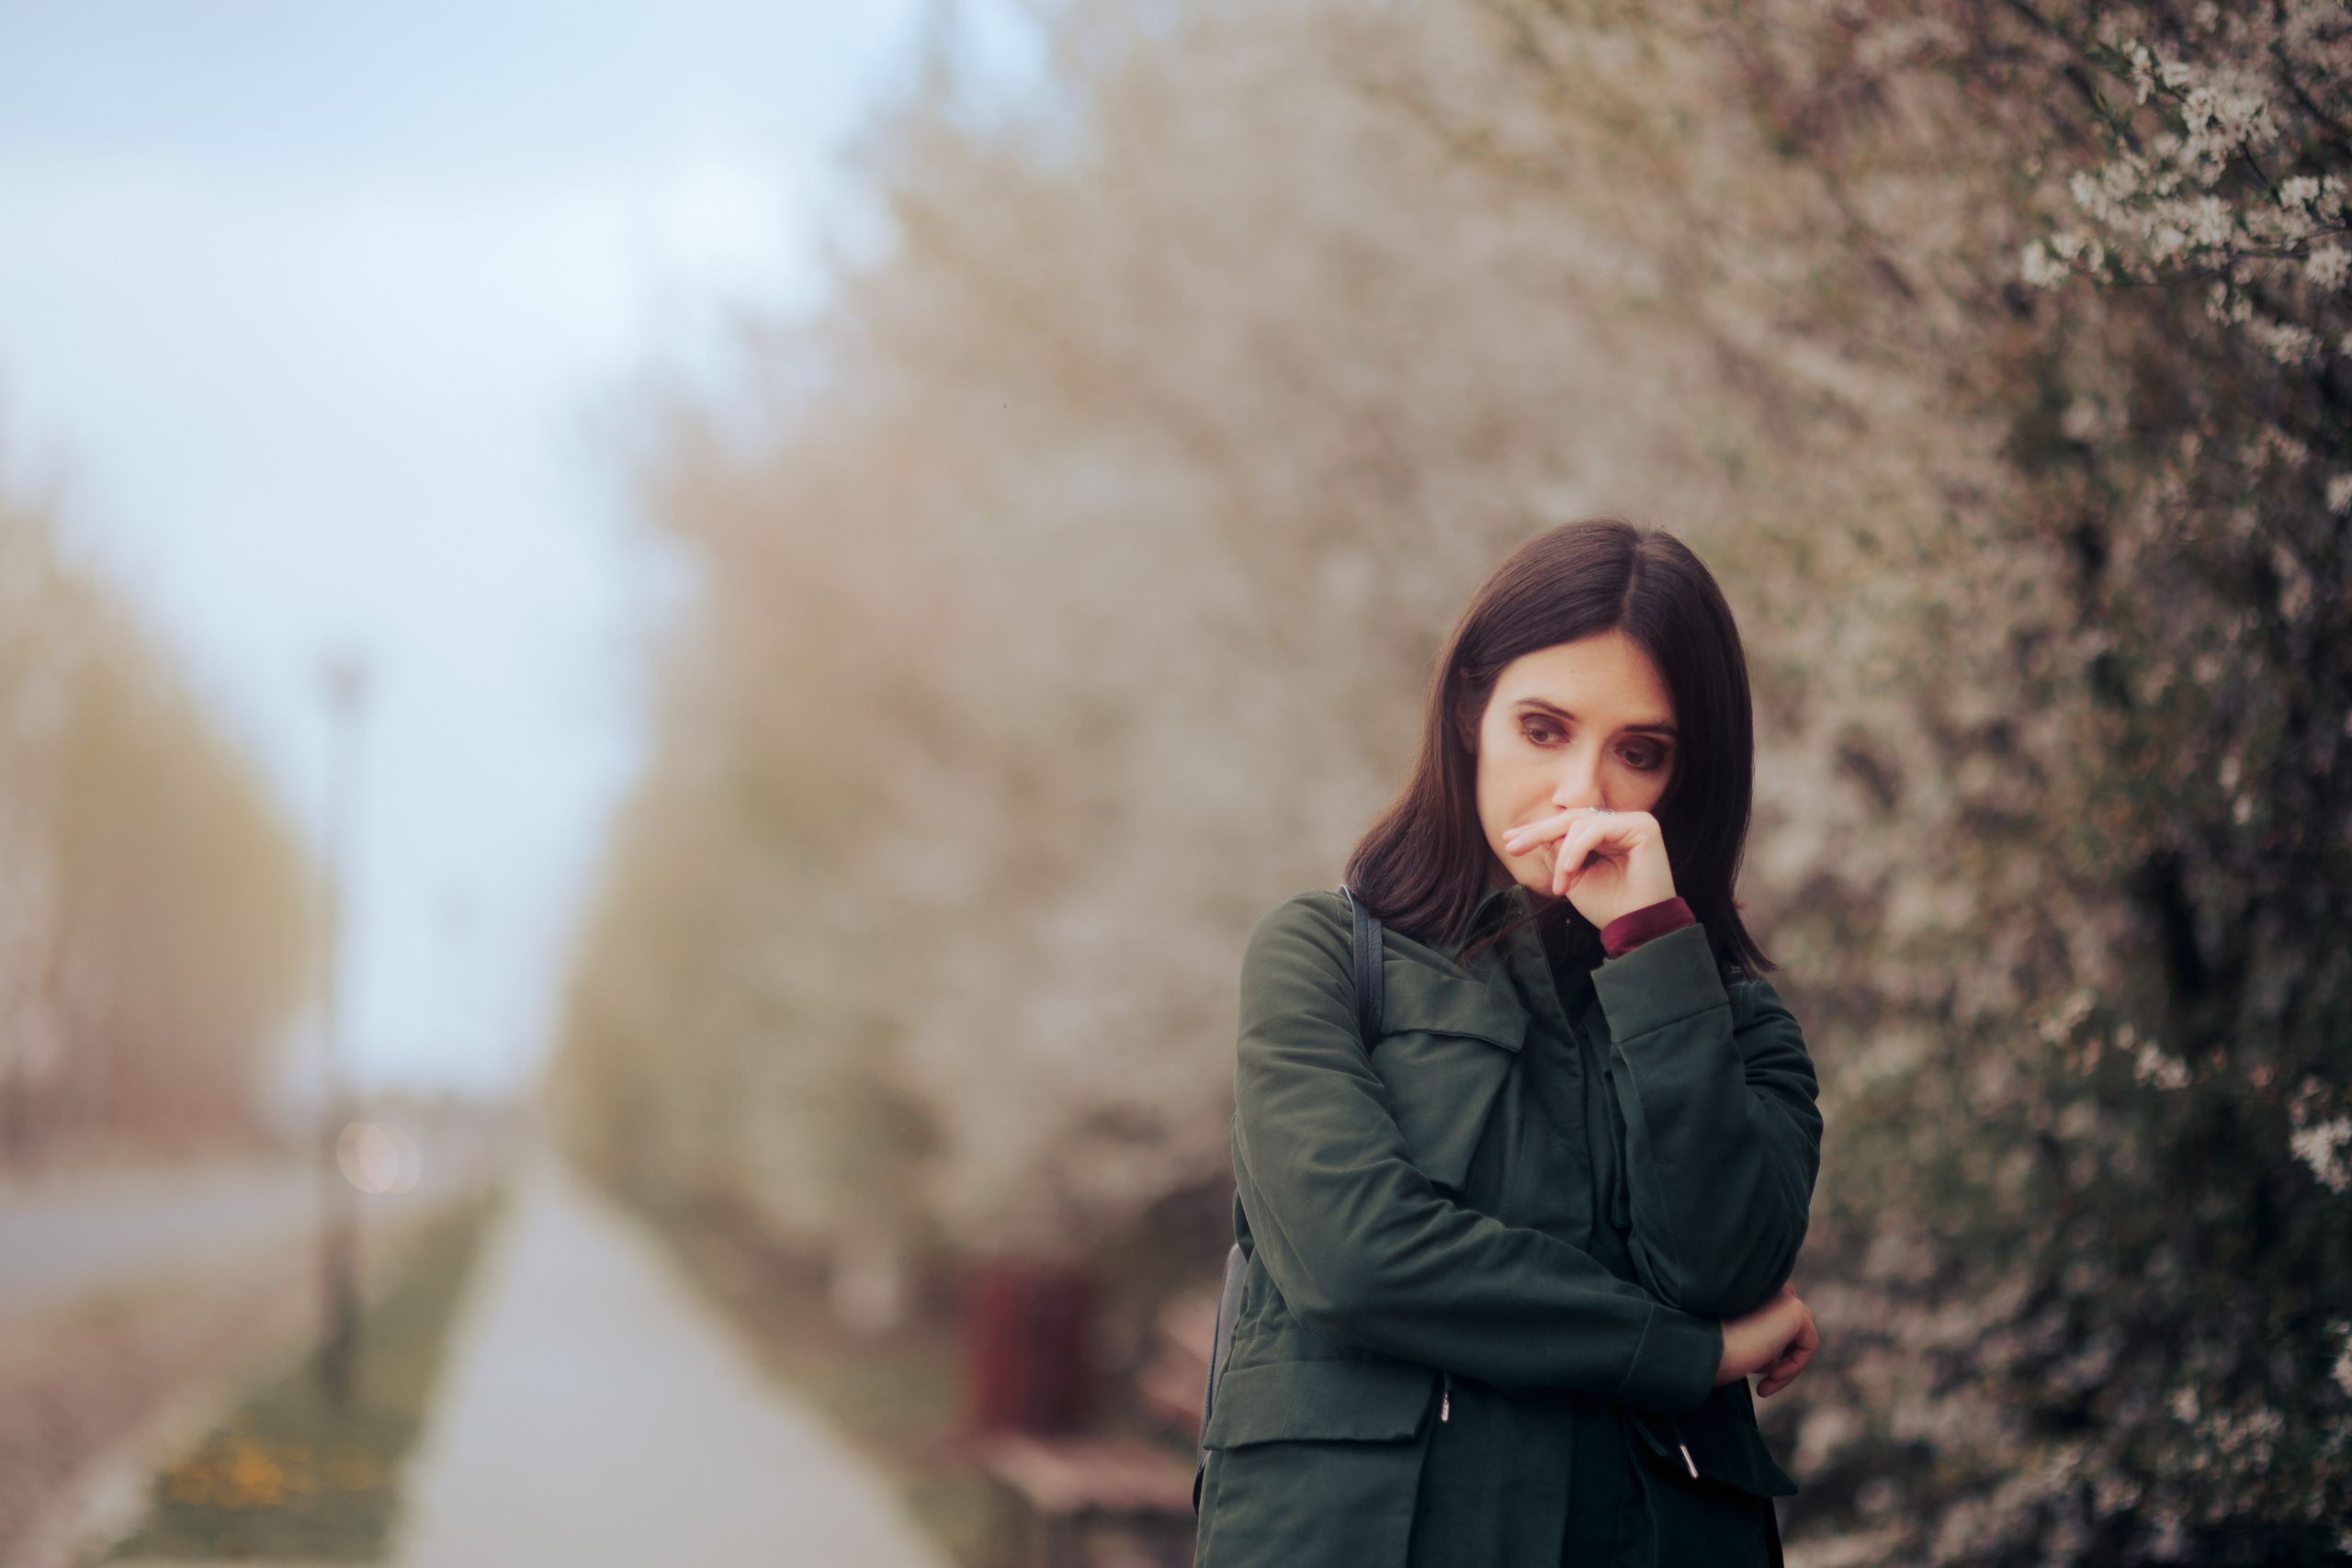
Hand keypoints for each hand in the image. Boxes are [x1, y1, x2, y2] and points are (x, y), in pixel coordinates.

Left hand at [1498, 807, 1675, 928]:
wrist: (1638, 928)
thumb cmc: (1611, 907)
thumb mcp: (1574, 878)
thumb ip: (1558, 854)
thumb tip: (1538, 835)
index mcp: (1608, 834)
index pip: (1569, 824)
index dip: (1538, 831)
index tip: (1510, 842)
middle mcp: (1622, 824)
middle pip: (1571, 818)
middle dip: (1538, 832)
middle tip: (1512, 847)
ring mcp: (1634, 822)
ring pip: (1580, 824)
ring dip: (1563, 856)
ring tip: (1560, 885)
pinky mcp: (1643, 827)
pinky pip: (1596, 829)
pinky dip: (1577, 849)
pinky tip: (1569, 870)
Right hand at [1713, 1280, 1817, 1397]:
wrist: (1700, 1347)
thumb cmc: (1706, 1349)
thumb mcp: (1731, 1338)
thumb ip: (1753, 1337)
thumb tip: (1774, 1358)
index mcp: (1747, 1284)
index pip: (1770, 1313)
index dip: (1766, 1346)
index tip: (1749, 1369)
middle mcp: (1766, 1282)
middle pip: (1787, 1322)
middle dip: (1778, 1352)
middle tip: (1761, 1380)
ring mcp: (1783, 1293)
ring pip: (1799, 1334)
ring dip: (1785, 1362)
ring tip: (1763, 1383)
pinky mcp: (1796, 1311)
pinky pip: (1808, 1344)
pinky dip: (1794, 1366)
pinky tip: (1771, 1378)